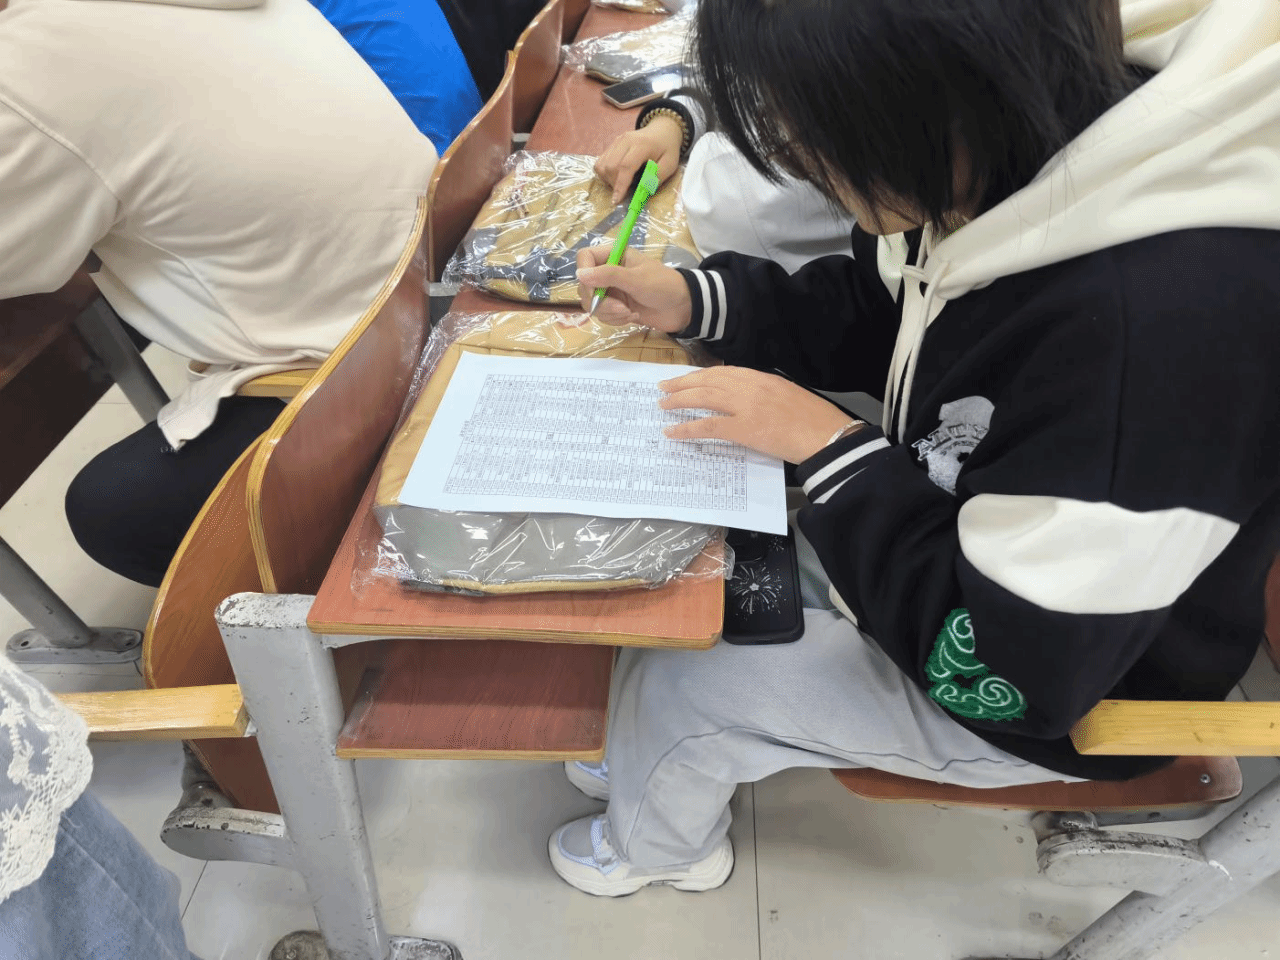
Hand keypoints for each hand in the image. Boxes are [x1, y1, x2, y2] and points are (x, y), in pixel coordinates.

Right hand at [576, 246, 691, 332]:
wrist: (683, 307)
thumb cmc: (663, 286)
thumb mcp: (636, 279)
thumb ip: (608, 276)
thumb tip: (580, 275)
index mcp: (614, 255)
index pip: (585, 258)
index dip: (584, 274)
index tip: (593, 291)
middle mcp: (609, 272)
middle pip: (585, 286)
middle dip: (601, 302)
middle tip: (621, 308)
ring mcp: (612, 291)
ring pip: (593, 304)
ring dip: (610, 313)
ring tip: (630, 313)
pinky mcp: (616, 307)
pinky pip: (603, 316)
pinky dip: (616, 320)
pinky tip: (633, 316)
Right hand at [594, 117, 682, 203]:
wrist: (662, 130)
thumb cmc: (667, 149)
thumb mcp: (670, 164)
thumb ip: (656, 178)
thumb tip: (642, 193)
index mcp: (642, 145)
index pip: (626, 166)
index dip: (620, 185)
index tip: (617, 200)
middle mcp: (625, 141)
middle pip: (610, 167)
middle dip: (615, 184)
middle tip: (626, 191)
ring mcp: (616, 141)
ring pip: (602, 165)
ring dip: (608, 180)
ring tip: (622, 183)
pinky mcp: (612, 144)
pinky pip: (600, 162)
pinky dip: (605, 174)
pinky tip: (617, 176)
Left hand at [659, 367, 861, 463]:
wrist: (827, 435)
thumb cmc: (814, 420)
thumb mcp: (788, 395)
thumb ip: (766, 393)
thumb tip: (747, 401)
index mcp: (762, 377)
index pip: (724, 372)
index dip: (701, 375)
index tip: (686, 378)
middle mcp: (751, 386)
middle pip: (708, 380)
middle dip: (683, 383)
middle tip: (664, 387)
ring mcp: (746, 405)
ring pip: (703, 397)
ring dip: (679, 400)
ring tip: (663, 405)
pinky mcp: (743, 428)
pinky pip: (707, 426)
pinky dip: (687, 428)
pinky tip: (672, 431)